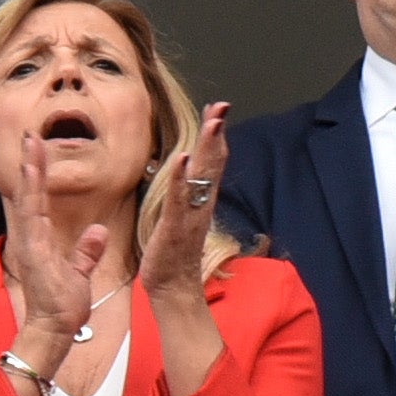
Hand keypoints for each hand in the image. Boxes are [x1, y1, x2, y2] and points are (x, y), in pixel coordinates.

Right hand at [0, 132, 112, 350]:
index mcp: (39, 240)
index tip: (38, 149)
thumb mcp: (79, 273)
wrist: (53, 330)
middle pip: (27, 192)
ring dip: (28, 169)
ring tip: (29, 142)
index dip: (38, 174)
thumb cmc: (62, 306)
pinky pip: (31, 216)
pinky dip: (30, 192)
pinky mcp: (32, 251)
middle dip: (29, 162)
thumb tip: (97, 230)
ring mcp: (28, 243)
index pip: (38, 200)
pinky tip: (31, 173)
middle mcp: (30, 238)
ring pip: (27, 198)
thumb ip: (86, 251)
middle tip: (29, 133)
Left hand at [136, 101, 231, 305]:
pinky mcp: (175, 228)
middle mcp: (201, 205)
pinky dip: (182, 179)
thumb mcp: (181, 216)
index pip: (213, 162)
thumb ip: (188, 194)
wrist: (173, 289)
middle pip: (213, 163)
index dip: (216, 135)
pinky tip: (184, 159)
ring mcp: (190, 216)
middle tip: (222, 105)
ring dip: (207, 149)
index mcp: (201, 201)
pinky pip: (179, 200)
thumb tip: (189, 171)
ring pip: (202, 177)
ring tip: (212, 123)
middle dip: (217, 133)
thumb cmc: (173, 254)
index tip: (218, 109)